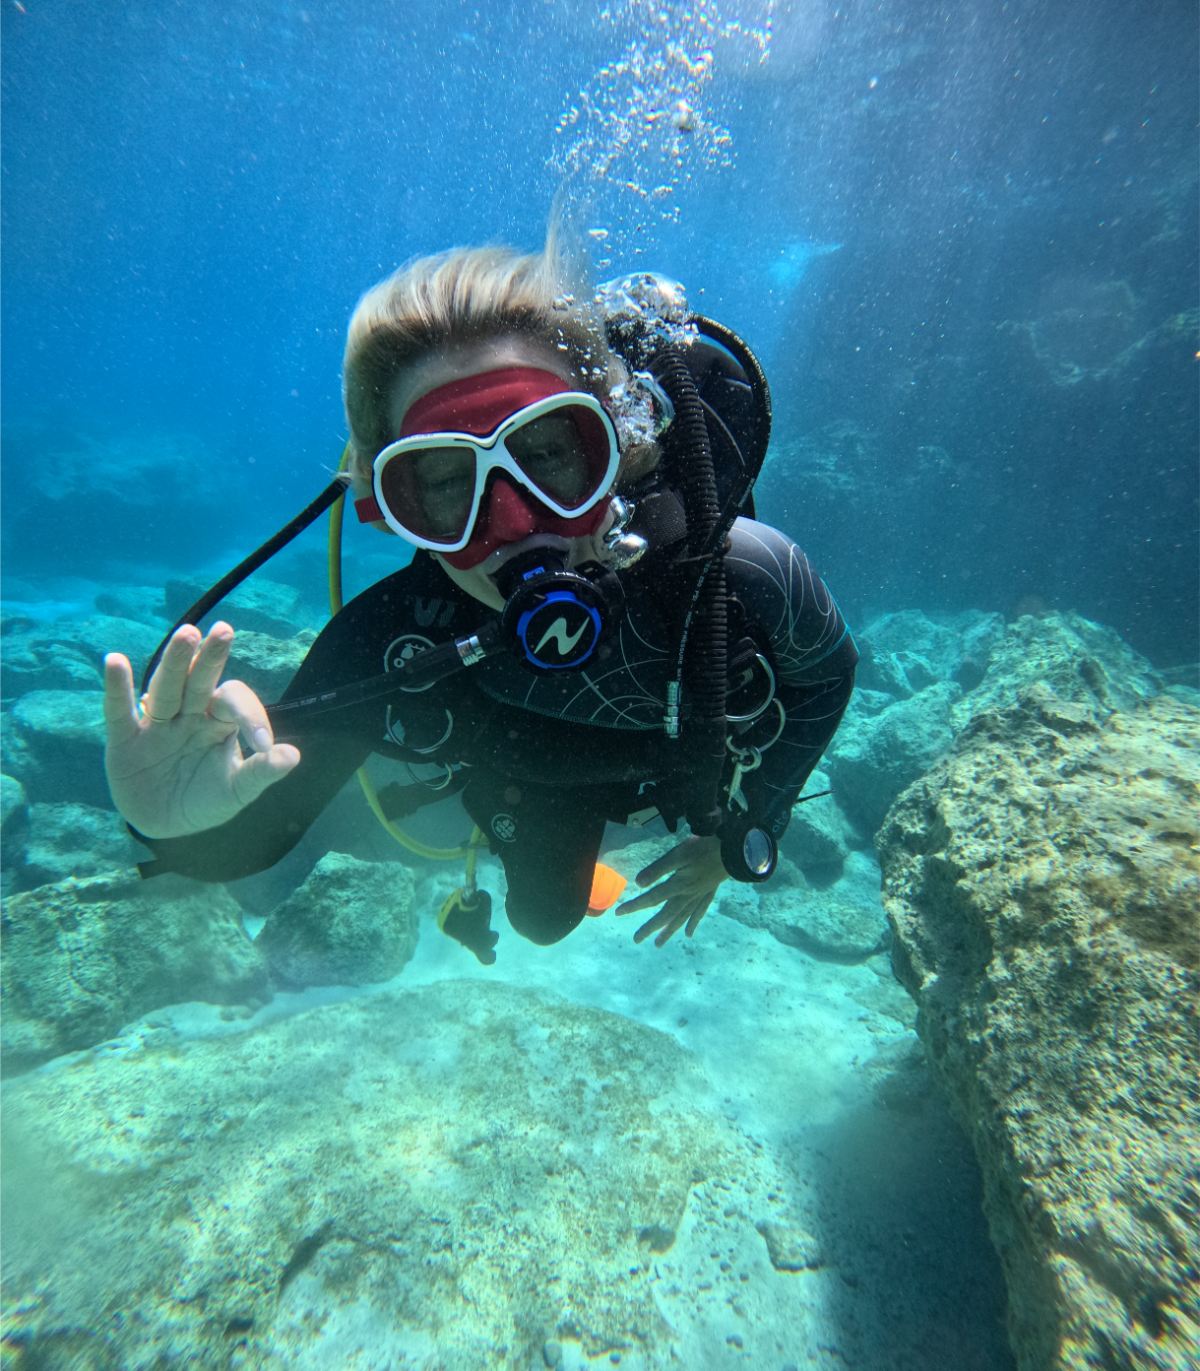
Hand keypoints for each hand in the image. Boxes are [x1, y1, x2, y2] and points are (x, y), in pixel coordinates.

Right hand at [103, 622, 299, 838]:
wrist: (165, 825)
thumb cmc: (206, 799)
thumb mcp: (237, 791)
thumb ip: (260, 773)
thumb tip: (293, 755)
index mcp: (219, 722)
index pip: (235, 703)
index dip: (250, 716)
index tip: (262, 743)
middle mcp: (189, 714)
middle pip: (200, 681)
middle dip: (211, 657)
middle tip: (224, 630)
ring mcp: (157, 724)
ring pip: (166, 688)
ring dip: (176, 662)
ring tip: (187, 634)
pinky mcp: (125, 740)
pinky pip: (118, 711)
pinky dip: (116, 688)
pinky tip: (114, 661)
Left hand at [615, 835, 725, 947]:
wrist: (733, 850)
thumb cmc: (704, 849)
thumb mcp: (678, 855)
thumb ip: (658, 869)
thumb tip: (638, 884)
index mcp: (678, 886)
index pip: (651, 898)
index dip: (634, 906)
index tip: (618, 913)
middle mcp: (687, 896)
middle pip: (665, 914)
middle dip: (650, 927)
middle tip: (637, 940)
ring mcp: (699, 896)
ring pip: (681, 918)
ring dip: (668, 931)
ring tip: (658, 944)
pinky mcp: (708, 893)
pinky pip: (698, 913)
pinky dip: (692, 924)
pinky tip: (688, 934)